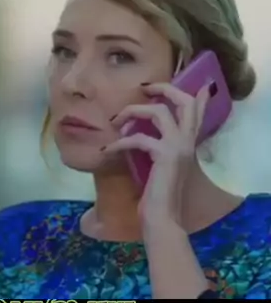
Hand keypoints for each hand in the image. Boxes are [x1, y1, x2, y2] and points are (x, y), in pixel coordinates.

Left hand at [102, 82, 210, 226]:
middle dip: (163, 88)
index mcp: (187, 143)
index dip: (193, 94)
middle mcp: (187, 141)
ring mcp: (178, 147)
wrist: (162, 219)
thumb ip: (155, 147)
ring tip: (115, 121)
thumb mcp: (158, 166)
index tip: (183, 82)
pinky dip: (119, 142)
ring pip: (159, 112)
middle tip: (144, 87)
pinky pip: (138, 138)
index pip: (196, 112)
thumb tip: (138, 135)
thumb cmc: (157, 196)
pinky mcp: (165, 155)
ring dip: (133, 111)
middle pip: (183, 101)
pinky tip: (107, 150)